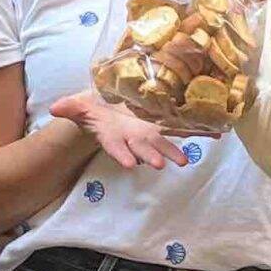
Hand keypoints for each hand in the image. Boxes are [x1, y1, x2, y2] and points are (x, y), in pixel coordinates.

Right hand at [48, 89, 187, 171]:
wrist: (112, 106)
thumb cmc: (95, 108)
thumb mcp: (80, 106)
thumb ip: (70, 108)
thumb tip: (54, 108)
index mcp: (113, 135)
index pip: (116, 147)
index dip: (122, 155)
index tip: (129, 164)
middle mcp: (132, 137)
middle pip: (142, 149)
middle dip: (150, 156)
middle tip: (159, 165)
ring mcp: (149, 132)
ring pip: (163, 143)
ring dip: (173, 151)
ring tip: (184, 161)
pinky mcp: (163, 123)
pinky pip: (182, 128)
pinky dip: (198, 132)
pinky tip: (215, 135)